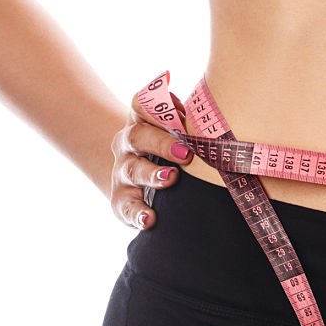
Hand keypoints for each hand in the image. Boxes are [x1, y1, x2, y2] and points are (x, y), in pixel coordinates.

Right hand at [108, 90, 192, 228]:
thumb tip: (204, 107)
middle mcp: (128, 145)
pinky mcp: (121, 200)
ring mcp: (123, 172)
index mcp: (141, 122)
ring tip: (171, 179)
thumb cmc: (168, 153)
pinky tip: (150, 219)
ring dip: (152, 174)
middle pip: (137, 136)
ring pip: (132, 170)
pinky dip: (137, 214)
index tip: (179, 111)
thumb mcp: (175, 134)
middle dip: (162, 143)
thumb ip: (187, 121)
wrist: (139, 183)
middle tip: (186, 154)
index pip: (142, 106)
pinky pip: (127, 207)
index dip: (157, 106)